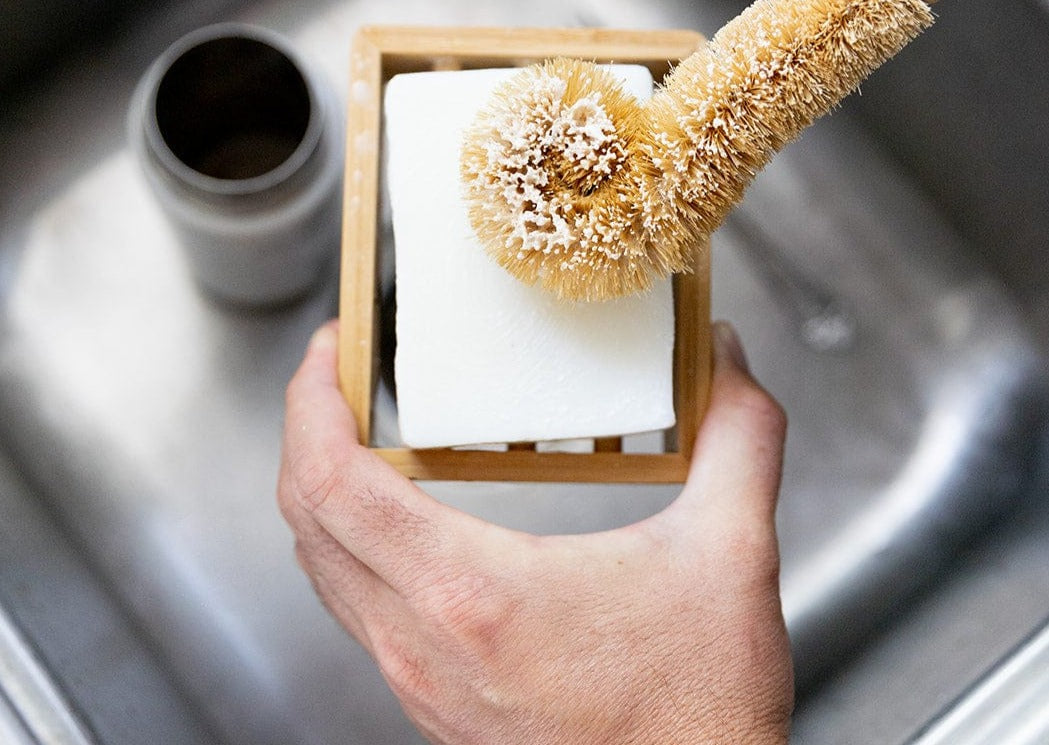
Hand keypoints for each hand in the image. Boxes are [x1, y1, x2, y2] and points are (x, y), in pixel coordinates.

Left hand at [278, 321, 792, 744]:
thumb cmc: (696, 714)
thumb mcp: (732, 556)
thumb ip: (739, 439)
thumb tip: (725, 356)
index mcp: (476, 593)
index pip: (333, 484)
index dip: (310, 402)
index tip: (327, 346)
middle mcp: (423, 642)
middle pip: (305, 517)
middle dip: (305, 425)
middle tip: (334, 368)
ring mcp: (417, 679)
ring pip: (321, 565)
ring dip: (321, 483)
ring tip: (356, 424)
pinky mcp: (429, 699)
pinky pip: (351, 603)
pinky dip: (348, 538)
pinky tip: (394, 509)